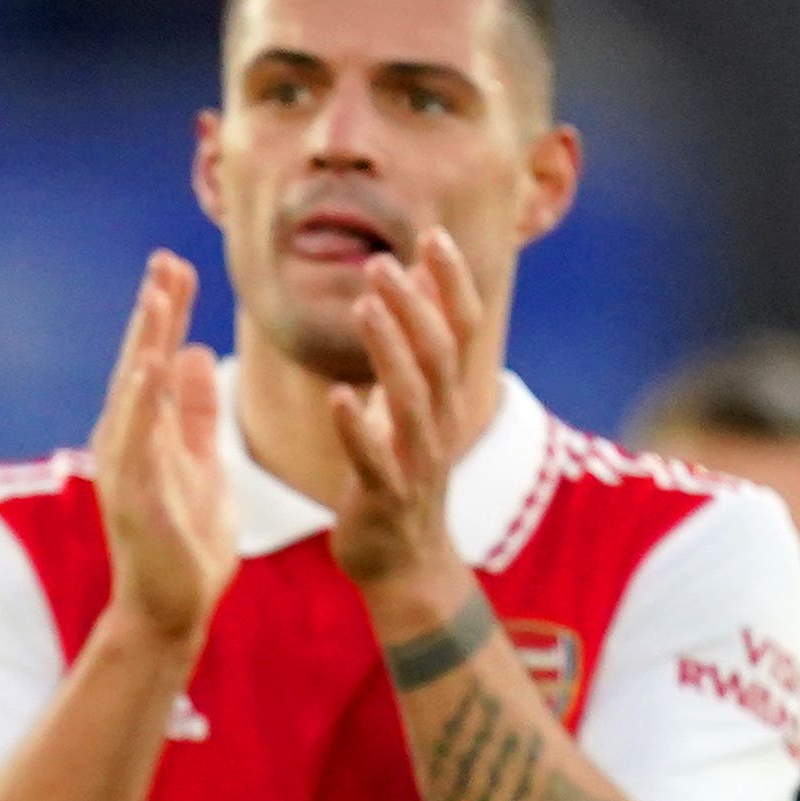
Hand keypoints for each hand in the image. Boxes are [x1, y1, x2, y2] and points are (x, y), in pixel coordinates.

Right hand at [87, 251, 239, 648]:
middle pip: (139, 363)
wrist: (171, 612)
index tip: (180, 266)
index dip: (167, 314)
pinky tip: (152, 362)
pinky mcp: (133, 494)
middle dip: (154, 312)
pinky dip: (142, 397)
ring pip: (133, 392)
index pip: (157, 360)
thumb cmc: (186, 545)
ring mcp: (125, 467)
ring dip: (143, 342)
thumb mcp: (203, 465)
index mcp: (148, 433)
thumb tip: (193, 353)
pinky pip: (137, 437)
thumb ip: (196, 413)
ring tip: (157, 295)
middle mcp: (128, 442)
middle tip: (166, 260)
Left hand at [328, 229, 484, 602]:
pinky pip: (374, 460)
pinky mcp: (386, 497)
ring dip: (389, 350)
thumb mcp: (415, 405)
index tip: (434, 235)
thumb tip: (417, 279)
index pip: (461, 330)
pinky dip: (358, 427)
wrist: (405, 565)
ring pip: (411, 400)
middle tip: (383, 262)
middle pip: (439, 355)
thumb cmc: (403, 474)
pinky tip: (338, 396)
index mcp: (446, 399)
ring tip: (363, 307)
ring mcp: (417, 463)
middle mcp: (440, 424)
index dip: (452, 283)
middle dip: (415, 306)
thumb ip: (417, 346)